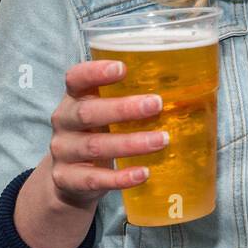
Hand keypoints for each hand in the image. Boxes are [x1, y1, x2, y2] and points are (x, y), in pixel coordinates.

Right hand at [39, 60, 168, 208]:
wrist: (69, 178)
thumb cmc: (98, 133)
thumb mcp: (105, 113)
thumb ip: (130, 100)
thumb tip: (184, 89)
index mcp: (74, 98)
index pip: (76, 78)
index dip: (95, 72)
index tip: (122, 68)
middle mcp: (64, 122)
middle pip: (87, 113)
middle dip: (123, 108)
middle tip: (156, 104)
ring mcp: (63, 152)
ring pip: (96, 147)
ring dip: (131, 143)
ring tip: (162, 140)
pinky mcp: (68, 179)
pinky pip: (95, 178)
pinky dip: (121, 177)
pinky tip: (144, 173)